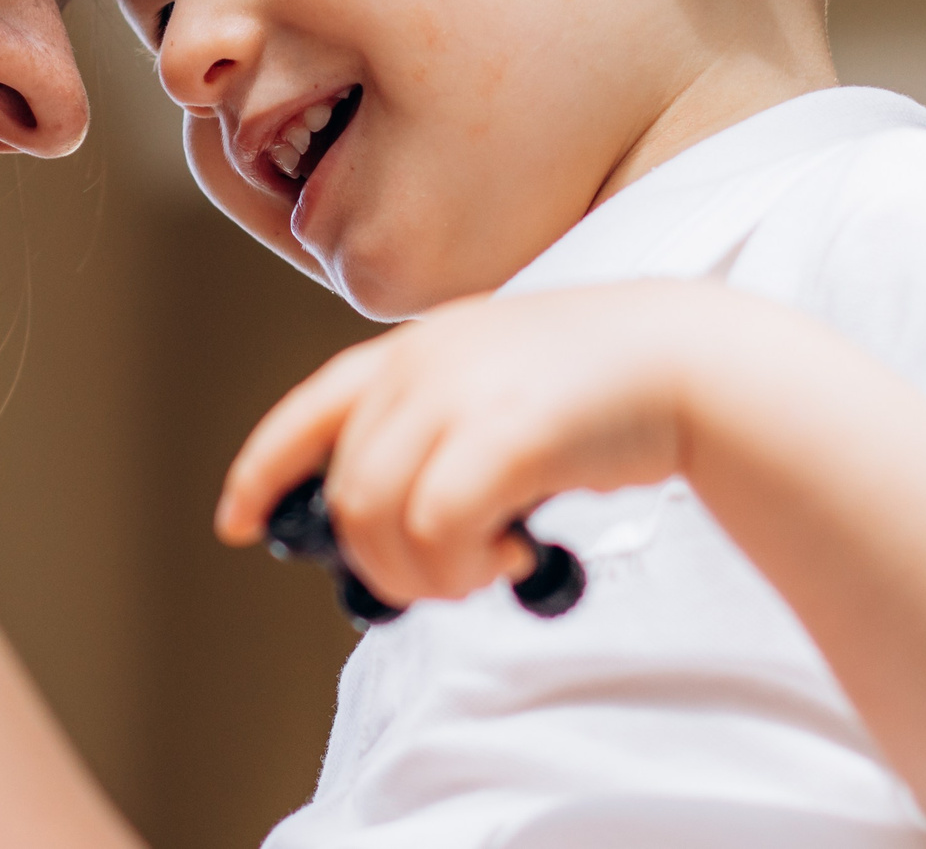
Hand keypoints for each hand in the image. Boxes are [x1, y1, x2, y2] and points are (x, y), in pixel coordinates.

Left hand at [216, 281, 729, 605]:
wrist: (688, 361)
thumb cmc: (600, 392)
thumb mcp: (496, 388)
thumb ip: (436, 431)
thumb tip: (390, 524)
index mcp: (414, 349)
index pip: (309, 410)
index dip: (262, 470)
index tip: (237, 525)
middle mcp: (422, 362)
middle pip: (346, 491)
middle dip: (382, 558)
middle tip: (446, 577)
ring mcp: (460, 393)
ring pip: (378, 517)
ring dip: (424, 571)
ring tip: (484, 566)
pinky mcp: (506, 432)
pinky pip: (436, 527)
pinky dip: (462, 566)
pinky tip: (512, 557)